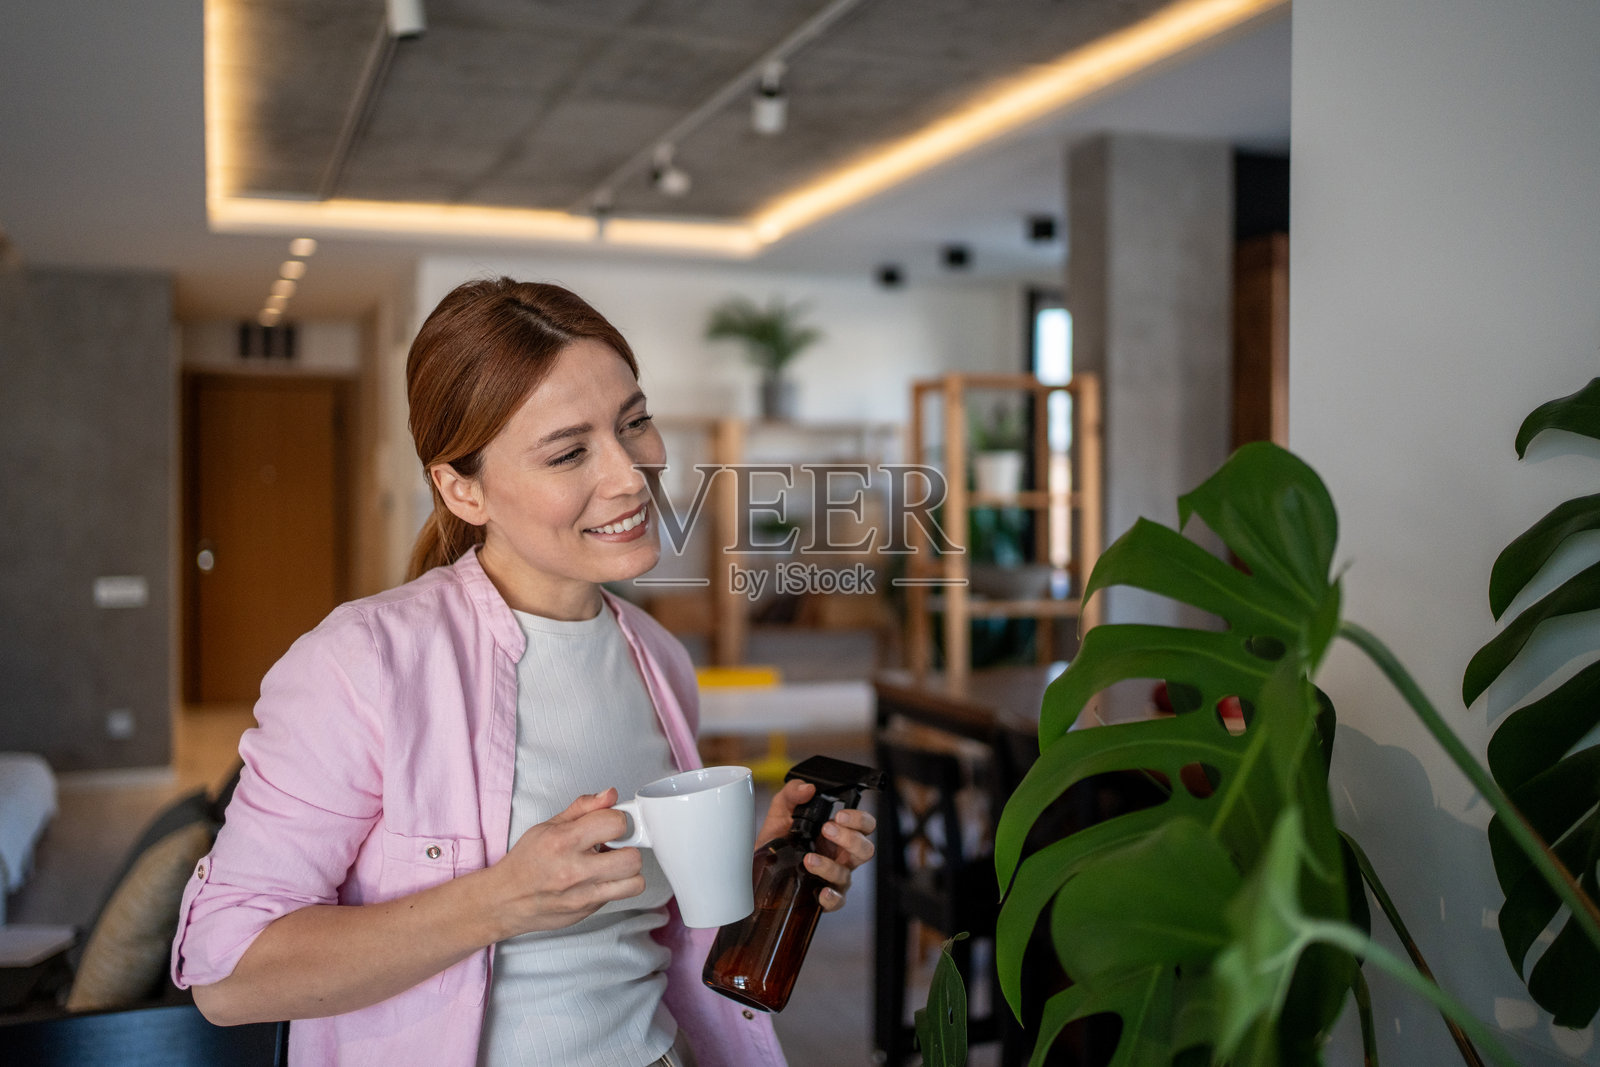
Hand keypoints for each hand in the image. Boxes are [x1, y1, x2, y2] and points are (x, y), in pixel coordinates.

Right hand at [485, 788, 643, 937]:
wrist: (506, 900)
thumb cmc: (526, 862)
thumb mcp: (549, 825)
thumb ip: (584, 807)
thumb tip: (610, 795)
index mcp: (564, 841)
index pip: (615, 823)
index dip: (618, 820)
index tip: (611, 825)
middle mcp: (575, 870)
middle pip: (632, 858)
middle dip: (628, 848)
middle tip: (615, 847)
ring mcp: (583, 895)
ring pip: (635, 882)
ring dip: (628, 872)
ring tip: (612, 865)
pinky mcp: (587, 911)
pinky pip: (619, 897)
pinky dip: (616, 886)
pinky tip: (599, 879)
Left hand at [758, 780, 876, 912]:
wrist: (754, 868)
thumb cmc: (776, 840)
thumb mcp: (780, 811)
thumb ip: (792, 793)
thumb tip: (807, 788)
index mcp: (838, 833)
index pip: (864, 825)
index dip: (859, 819)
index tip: (839, 815)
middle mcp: (841, 855)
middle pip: (866, 849)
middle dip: (850, 838)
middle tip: (827, 829)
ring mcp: (834, 877)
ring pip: (847, 874)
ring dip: (830, 865)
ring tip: (809, 858)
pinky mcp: (823, 898)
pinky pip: (837, 901)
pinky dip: (832, 898)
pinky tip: (820, 891)